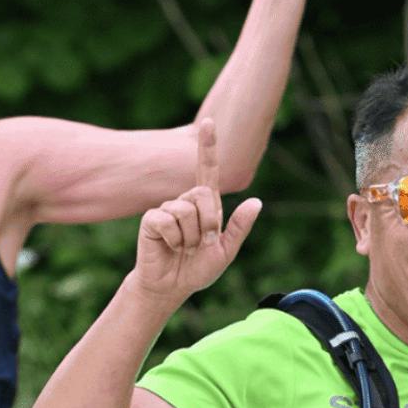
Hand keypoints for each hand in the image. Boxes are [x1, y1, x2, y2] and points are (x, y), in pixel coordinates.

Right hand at [130, 118, 261, 303]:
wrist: (173, 286)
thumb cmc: (198, 268)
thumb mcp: (226, 250)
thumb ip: (239, 227)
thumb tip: (256, 202)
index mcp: (206, 205)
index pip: (207, 171)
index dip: (207, 147)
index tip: (208, 122)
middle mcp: (186, 202)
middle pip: (202, 194)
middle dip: (208, 223)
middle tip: (203, 243)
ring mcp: (167, 209)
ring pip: (186, 211)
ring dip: (191, 237)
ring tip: (184, 248)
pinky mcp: (151, 219)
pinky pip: (168, 221)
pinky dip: (174, 239)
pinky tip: (169, 247)